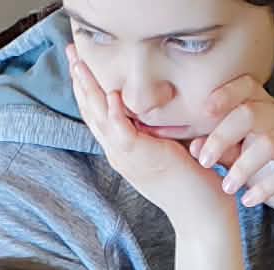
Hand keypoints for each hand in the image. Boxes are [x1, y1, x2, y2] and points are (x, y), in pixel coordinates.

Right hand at [67, 45, 233, 236]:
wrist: (203, 215)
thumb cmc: (193, 180)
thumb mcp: (168, 145)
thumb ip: (156, 125)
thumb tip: (157, 98)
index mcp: (123, 149)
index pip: (97, 113)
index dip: (85, 86)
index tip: (78, 59)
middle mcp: (119, 154)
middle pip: (91, 112)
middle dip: (79, 81)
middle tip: (70, 51)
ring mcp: (128, 158)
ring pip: (100, 120)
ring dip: (89, 90)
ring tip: (79, 63)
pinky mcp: (142, 160)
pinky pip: (122, 134)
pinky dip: (115, 115)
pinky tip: (111, 96)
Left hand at [193, 75, 273, 231]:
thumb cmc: (271, 174)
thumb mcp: (240, 161)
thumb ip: (220, 151)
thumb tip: (193, 146)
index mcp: (267, 108)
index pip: (247, 85)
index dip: (225, 94)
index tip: (203, 113)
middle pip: (251, 113)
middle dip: (222, 136)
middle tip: (205, 162)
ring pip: (268, 144)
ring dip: (242, 167)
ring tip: (227, 187)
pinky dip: (263, 188)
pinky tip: (248, 200)